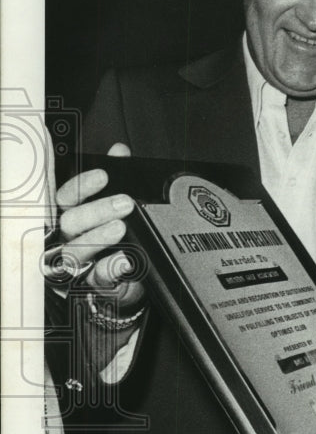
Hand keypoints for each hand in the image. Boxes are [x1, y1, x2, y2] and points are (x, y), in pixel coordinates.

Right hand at [54, 143, 145, 310]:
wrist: (129, 274)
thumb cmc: (119, 236)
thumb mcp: (118, 203)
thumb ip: (118, 176)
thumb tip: (119, 151)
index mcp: (74, 216)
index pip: (67, 198)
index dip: (83, 186)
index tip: (103, 176)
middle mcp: (71, 238)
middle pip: (71, 223)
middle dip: (96, 211)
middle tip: (124, 203)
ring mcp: (80, 262)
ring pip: (77, 250)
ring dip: (99, 237)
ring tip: (120, 227)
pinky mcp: (96, 282)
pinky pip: (99, 276)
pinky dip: (112, 267)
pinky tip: (125, 260)